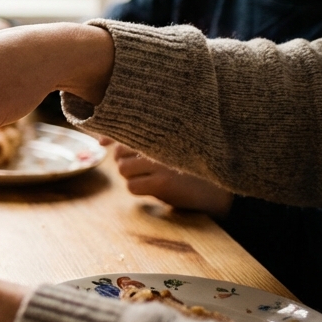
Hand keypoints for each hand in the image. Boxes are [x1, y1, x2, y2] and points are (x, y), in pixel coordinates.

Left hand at [109, 140, 232, 214]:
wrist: (220, 192)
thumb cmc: (192, 169)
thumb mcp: (171, 150)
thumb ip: (143, 142)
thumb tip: (102, 142)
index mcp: (165, 133)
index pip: (127, 130)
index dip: (110, 136)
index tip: (101, 142)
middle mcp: (162, 144)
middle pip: (120, 152)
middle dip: (126, 161)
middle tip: (143, 169)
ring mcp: (161, 163)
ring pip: (123, 169)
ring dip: (132, 177)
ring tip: (150, 178)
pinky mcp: (162, 182)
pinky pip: (131, 186)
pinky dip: (139, 189)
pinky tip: (155, 189)